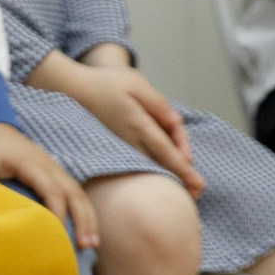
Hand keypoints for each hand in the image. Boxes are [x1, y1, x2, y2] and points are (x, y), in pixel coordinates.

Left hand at [0, 122, 100, 248]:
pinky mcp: (55, 174)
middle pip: (74, 193)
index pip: (52, 191)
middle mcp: (50, 167)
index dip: (57, 213)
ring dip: (88, 218)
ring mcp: (56, 169)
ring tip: (92, 243)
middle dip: (83, 219)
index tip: (58, 235)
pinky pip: (75, 193)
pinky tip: (86, 229)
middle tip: (87, 245)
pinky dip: (83, 211)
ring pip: (79, 194)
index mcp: (33, 165)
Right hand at [64, 55, 202, 194]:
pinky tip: (162, 171)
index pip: (166, 150)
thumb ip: (158, 103)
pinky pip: (138, 160)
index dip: (183, 168)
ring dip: (167, 175)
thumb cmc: (107, 83)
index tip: (199, 184)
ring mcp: (121, 145)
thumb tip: (176, 122)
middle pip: (160, 163)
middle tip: (199, 192)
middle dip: (180, 178)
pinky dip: (153, 167)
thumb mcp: (135, 84)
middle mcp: (130, 139)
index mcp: (138, 123)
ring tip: (186, 187)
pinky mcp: (116, 146)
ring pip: (149, 164)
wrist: (74, 89)